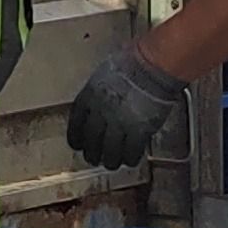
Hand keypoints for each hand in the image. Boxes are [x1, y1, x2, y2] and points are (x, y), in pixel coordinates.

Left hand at [66, 46, 189, 169]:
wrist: (152, 68)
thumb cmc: (133, 63)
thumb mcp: (106, 73)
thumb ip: (100, 91)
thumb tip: (102, 100)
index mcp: (89, 96)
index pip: (76, 121)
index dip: (75, 135)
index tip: (76, 144)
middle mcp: (100, 112)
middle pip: (91, 139)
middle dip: (91, 152)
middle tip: (93, 158)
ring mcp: (118, 123)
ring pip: (109, 150)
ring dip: (109, 160)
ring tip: (110, 164)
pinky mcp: (138, 131)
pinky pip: (131, 151)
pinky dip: (130, 158)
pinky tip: (130, 160)